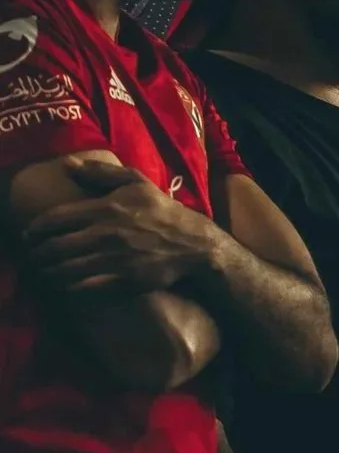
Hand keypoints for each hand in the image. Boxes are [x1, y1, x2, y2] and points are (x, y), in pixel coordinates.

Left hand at [19, 154, 218, 293]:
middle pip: (55, 248)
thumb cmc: (162, 211)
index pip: (54, 220)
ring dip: (49, 272)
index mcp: (105, 208)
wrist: (194, 244)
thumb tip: (69, 166)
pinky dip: (69, 287)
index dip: (34, 230)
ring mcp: (114, 259)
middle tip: (34, 256)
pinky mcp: (124, 280)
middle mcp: (105, 234)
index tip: (29, 235)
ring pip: (66, 269)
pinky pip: (85, 287)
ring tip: (45, 271)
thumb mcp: (136, 182)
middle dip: (37, 254)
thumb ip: (101, 173)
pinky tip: (65, 284)